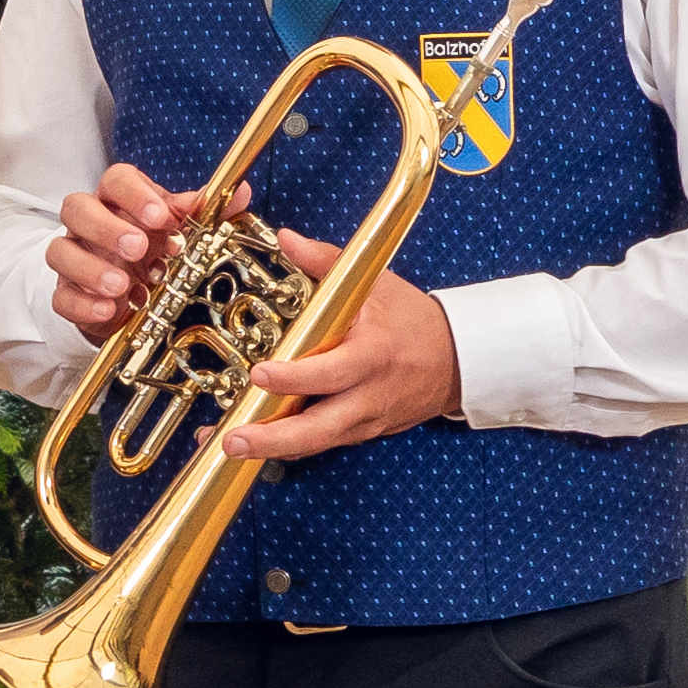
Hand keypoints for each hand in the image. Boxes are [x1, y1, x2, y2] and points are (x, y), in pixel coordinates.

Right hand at [45, 163, 208, 347]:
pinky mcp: (67, 293)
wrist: (131, 295)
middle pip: (76, 208)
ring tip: (123, 285)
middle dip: (106, 228)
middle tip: (137, 248)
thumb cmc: (154, 251)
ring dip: (91, 268)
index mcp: (118, 201)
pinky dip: (83, 304)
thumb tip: (239, 192)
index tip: (160, 216)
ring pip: (60, 251)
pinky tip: (109, 310)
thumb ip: (205, 212)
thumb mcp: (180, 229)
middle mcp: (89, 225)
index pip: (116, 180)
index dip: (134, 194)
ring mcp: (74, 258)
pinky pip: (61, 296)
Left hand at [224, 259, 458, 459]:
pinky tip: (257, 447)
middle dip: (273, 437)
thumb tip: (286, 238)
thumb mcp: (375, 283)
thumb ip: (325, 260)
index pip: (331, 372)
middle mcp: (368, 394)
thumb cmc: (411, 319)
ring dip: (272, 448)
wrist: (456, 359)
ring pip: (318, 442)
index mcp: (373, 355)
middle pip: (320, 427)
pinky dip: (290, 447)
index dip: (294, 377)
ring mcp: (366, 419)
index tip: (260, 373)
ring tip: (231, 448)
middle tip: (233, 439)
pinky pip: (323, 443)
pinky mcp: (363, 432)